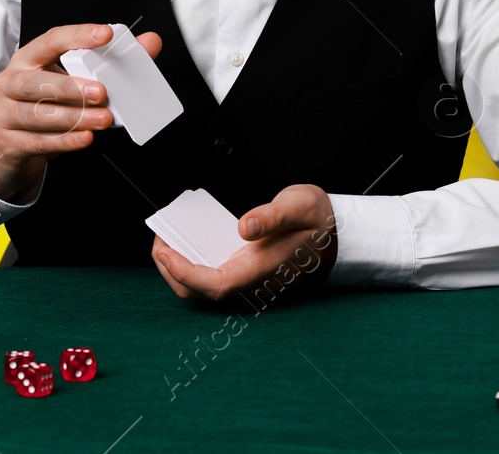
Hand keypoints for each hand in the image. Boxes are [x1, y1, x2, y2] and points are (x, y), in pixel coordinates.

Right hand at [0, 23, 162, 201]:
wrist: (10, 147)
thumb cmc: (43, 104)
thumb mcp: (71, 80)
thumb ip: (110, 61)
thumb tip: (148, 43)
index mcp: (28, 59)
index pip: (51, 40)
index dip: (78, 36)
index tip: (105, 34)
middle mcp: (11, 82)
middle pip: (36, 82)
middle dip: (72, 87)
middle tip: (102, 92)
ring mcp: (4, 113)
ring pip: (38, 114)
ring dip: (75, 117)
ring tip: (102, 119)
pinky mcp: (9, 142)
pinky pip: (38, 141)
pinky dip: (65, 141)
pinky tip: (84, 138)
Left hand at [151, 184, 336, 301]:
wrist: (338, 235)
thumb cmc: (318, 221)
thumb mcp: (299, 206)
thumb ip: (272, 216)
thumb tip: (244, 226)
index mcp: (262, 269)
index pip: (216, 285)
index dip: (185, 273)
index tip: (165, 251)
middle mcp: (252, 280)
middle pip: (201, 293)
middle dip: (172, 271)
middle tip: (160, 241)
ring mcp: (248, 280)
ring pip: (204, 287)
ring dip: (180, 268)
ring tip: (168, 239)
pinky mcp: (246, 273)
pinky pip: (212, 276)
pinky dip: (193, 262)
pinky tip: (188, 240)